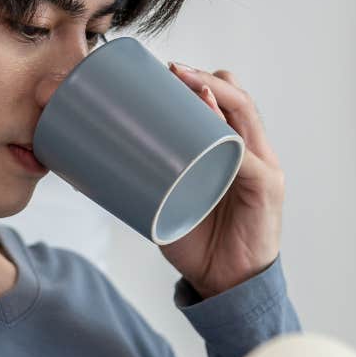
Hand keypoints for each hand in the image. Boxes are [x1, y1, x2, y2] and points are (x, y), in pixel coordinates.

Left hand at [159, 63, 284, 298]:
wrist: (226, 286)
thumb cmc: (199, 243)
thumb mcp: (170, 202)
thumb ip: (147, 182)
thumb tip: (89, 170)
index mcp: (233, 150)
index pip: (225, 101)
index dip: (199, 80)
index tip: (164, 69)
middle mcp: (253, 152)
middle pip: (238, 98)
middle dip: (205, 78)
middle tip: (171, 70)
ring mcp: (264, 168)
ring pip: (246, 117)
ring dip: (219, 95)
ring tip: (189, 84)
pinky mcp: (266, 190)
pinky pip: (249, 159)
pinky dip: (231, 140)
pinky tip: (215, 125)